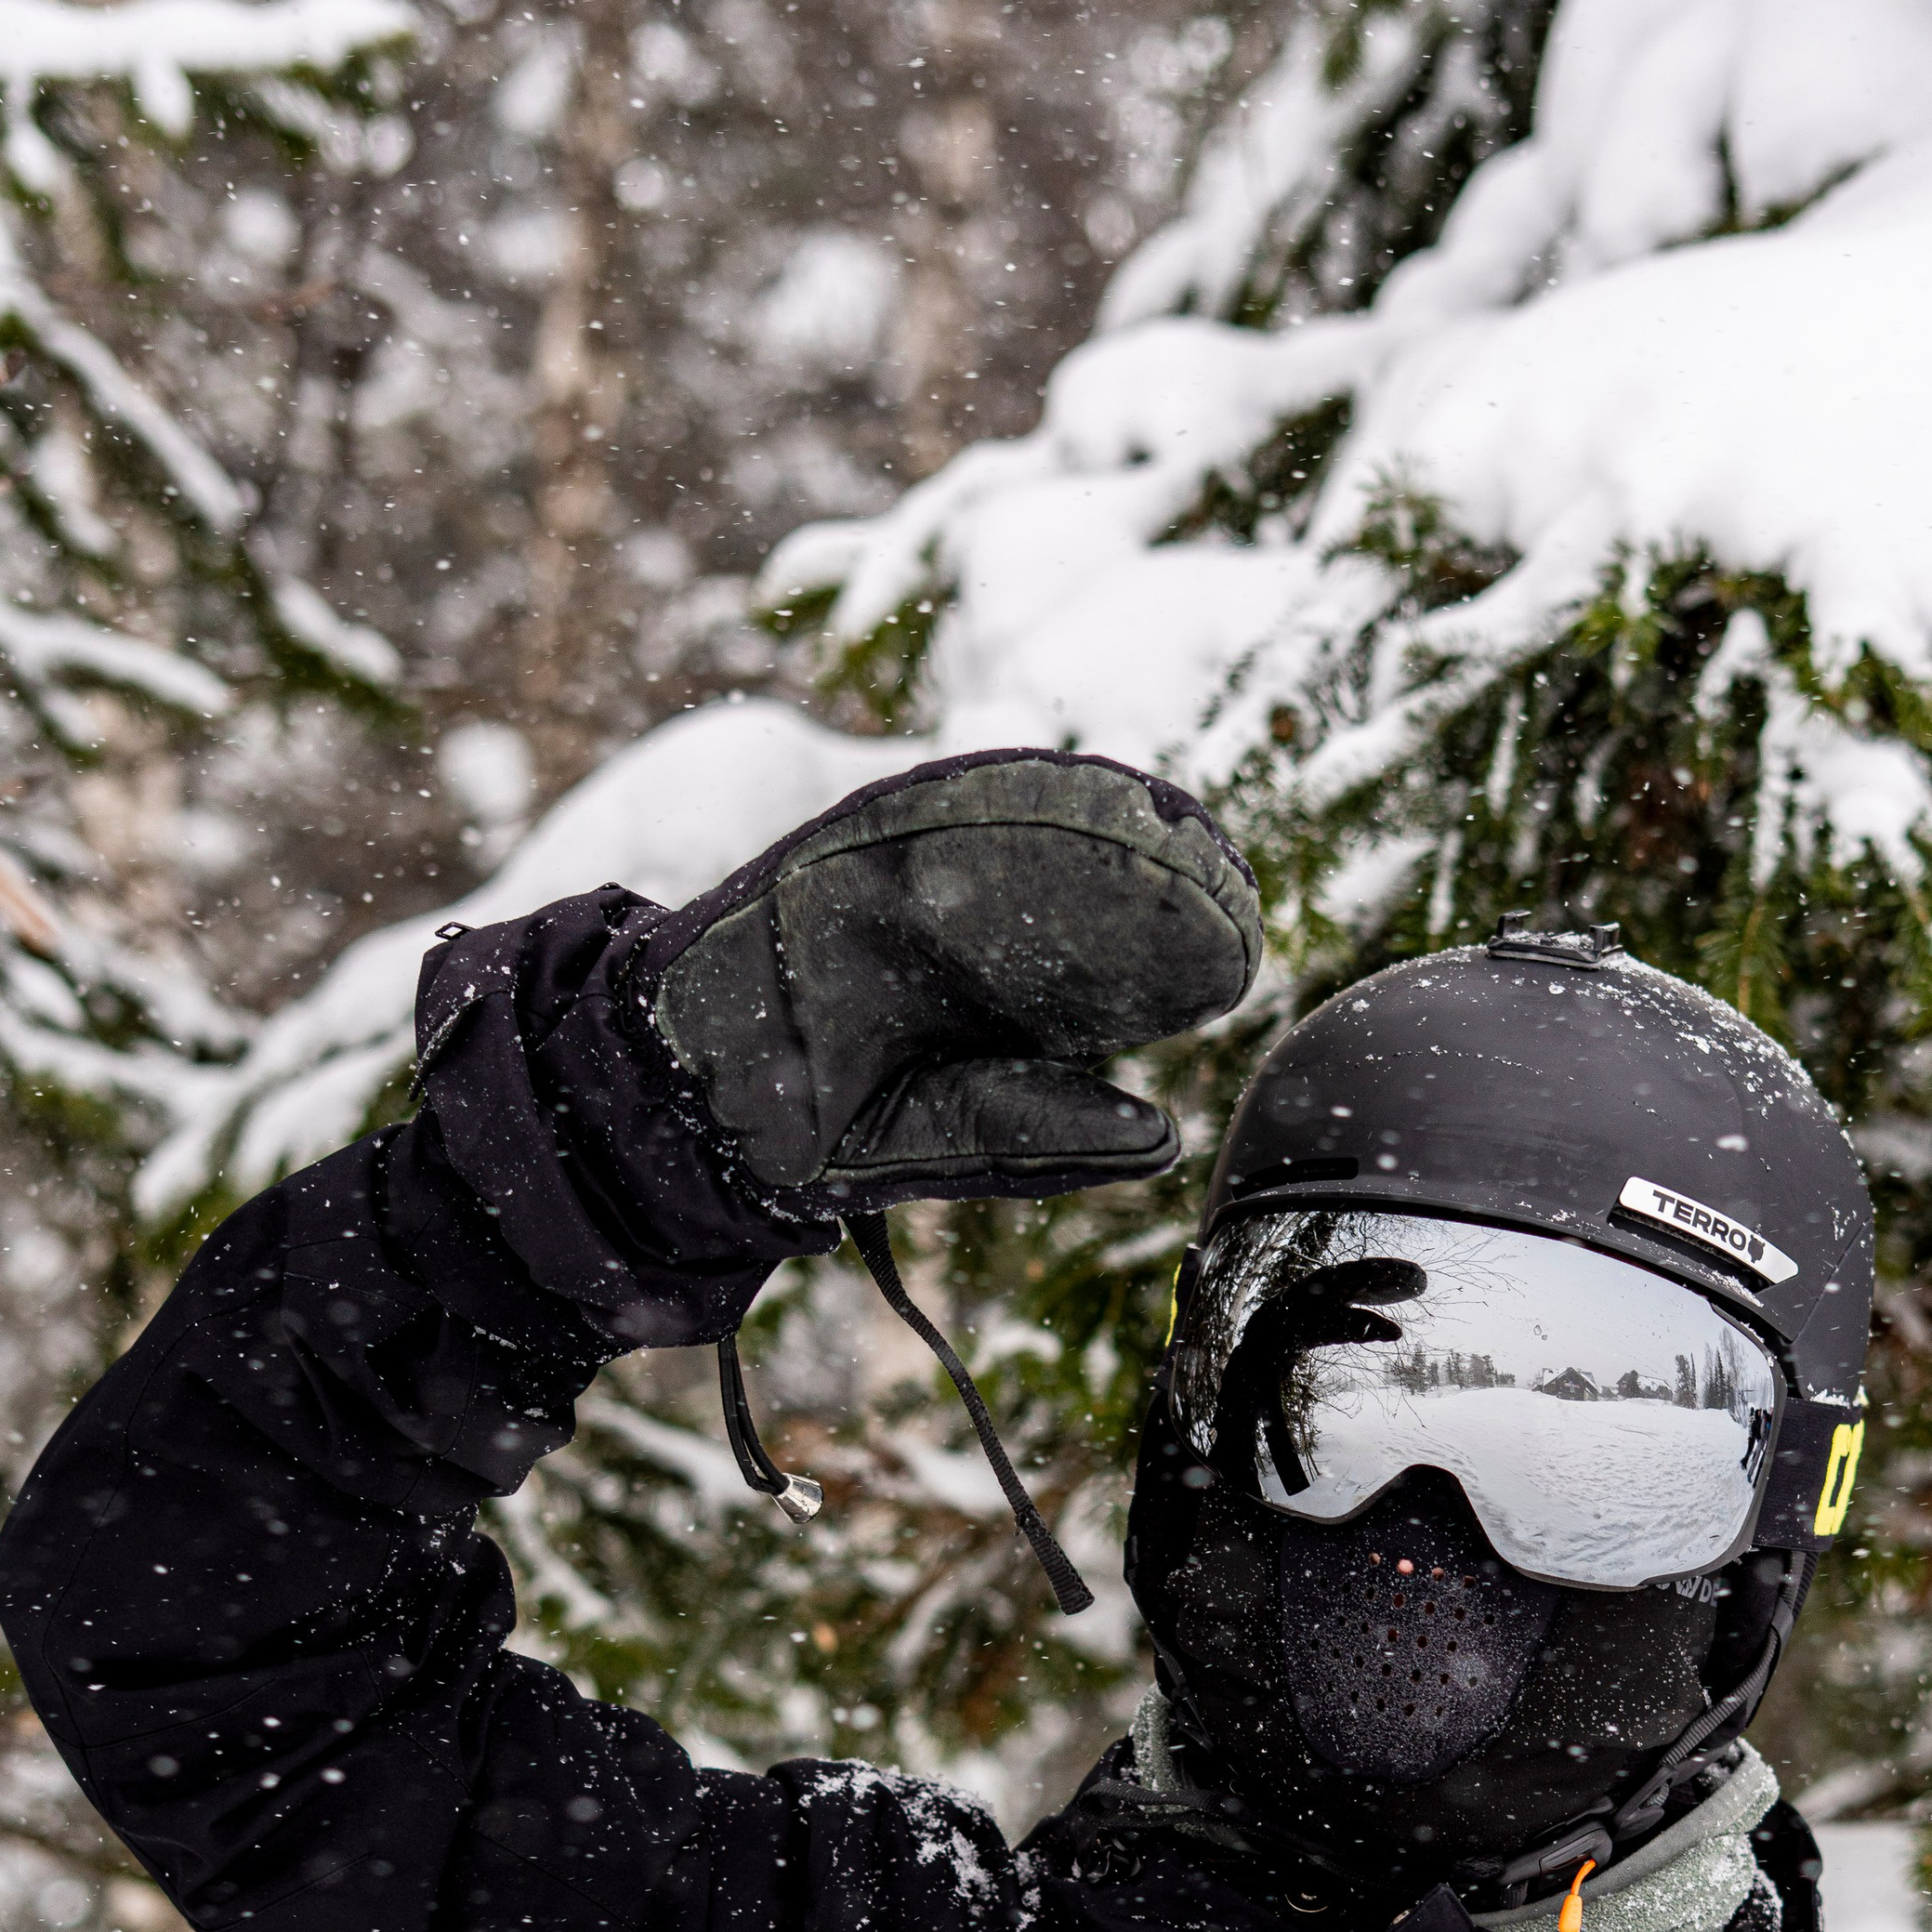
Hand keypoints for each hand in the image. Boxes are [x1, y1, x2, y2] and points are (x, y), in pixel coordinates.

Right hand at [629, 748, 1261, 1206]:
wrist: (692, 1097)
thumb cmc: (817, 1128)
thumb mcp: (943, 1137)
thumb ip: (1042, 1133)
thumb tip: (1163, 1138)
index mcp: (1000, 992)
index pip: (1106, 959)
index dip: (1172, 950)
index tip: (1238, 957)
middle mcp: (966, 925)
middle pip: (1081, 883)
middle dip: (1158, 878)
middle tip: (1234, 886)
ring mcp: (908, 876)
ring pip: (1023, 832)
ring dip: (1102, 822)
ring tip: (1175, 828)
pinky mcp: (848, 846)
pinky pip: (934, 806)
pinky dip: (1004, 794)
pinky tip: (1073, 793)